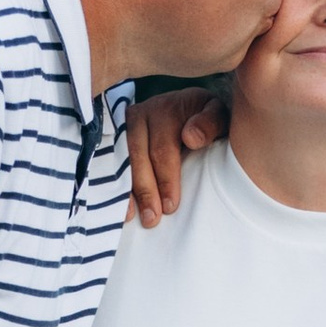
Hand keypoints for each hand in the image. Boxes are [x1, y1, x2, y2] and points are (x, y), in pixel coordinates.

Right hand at [125, 84, 229, 228]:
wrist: (186, 108)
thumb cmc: (204, 119)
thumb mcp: (216, 115)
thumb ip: (210, 123)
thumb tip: (191, 138)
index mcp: (166, 110)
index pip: (163, 148)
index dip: (166, 179)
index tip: (171, 206)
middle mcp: (140, 115)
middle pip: (138, 156)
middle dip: (146, 190)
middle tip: (152, 219)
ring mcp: (123, 127)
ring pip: (121, 161)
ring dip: (127, 192)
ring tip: (133, 217)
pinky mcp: (113, 138)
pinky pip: (109, 164)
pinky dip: (114, 187)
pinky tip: (121, 208)